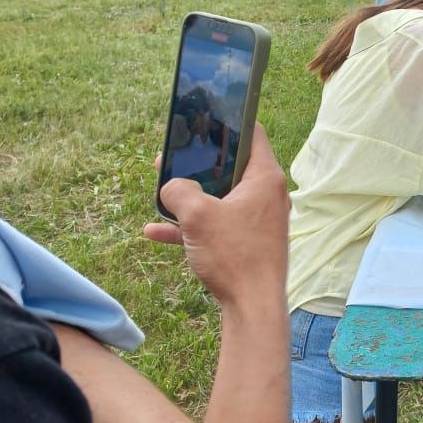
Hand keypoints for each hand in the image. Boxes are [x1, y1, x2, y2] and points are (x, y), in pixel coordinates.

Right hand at [145, 124, 288, 306]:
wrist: (252, 306)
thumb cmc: (234, 255)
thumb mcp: (197, 215)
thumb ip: (179, 191)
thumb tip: (172, 186)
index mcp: (265, 177)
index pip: (252, 133)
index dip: (229, 121)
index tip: (206, 117)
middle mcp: (267, 194)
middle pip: (231, 167)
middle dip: (199, 164)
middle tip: (174, 158)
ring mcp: (259, 219)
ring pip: (220, 198)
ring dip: (190, 196)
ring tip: (161, 191)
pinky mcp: (249, 241)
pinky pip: (217, 225)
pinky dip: (191, 227)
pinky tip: (155, 231)